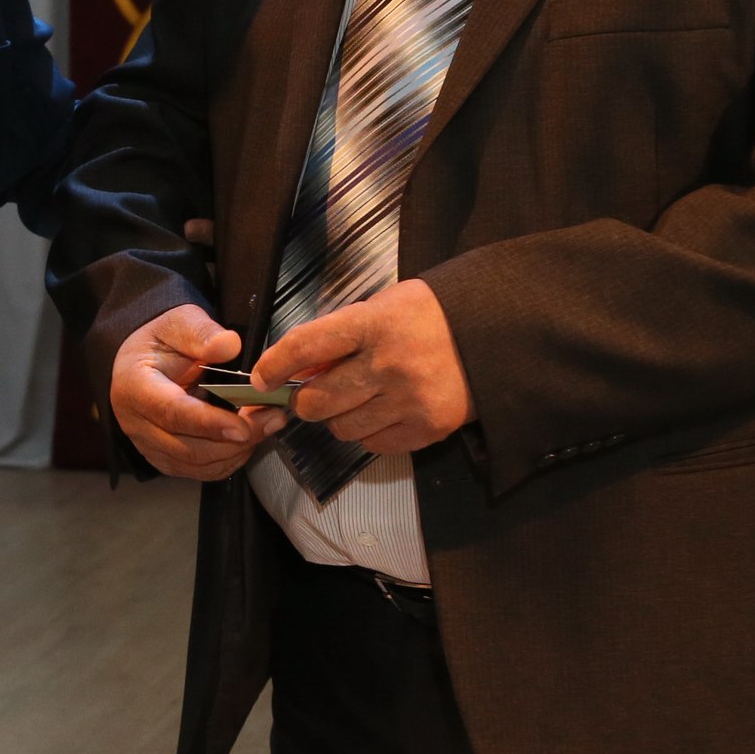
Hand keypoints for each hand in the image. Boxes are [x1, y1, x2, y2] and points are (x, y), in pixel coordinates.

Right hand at [109, 303, 254, 480]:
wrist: (144, 359)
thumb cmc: (162, 340)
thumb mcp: (179, 322)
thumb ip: (201, 332)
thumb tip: (229, 345)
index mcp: (135, 387)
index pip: (172, 413)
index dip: (209, 423)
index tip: (244, 427)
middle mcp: (136, 423)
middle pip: (188, 448)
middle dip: (236, 440)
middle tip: (273, 418)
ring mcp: (149, 446)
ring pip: (197, 465)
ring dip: (237, 451)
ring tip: (267, 424)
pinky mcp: (164, 459)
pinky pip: (200, 471)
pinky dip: (229, 459)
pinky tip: (249, 438)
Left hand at [249, 278, 471, 453]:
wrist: (493, 335)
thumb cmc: (426, 316)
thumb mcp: (381, 308)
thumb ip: (338, 336)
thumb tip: (296, 372)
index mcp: (372, 323)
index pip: (305, 347)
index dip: (274, 366)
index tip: (261, 379)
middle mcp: (388, 364)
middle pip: (317, 402)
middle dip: (305, 401)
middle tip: (312, 395)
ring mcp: (409, 400)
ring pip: (342, 429)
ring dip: (339, 418)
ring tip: (358, 400)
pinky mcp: (427, 428)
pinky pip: (373, 445)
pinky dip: (370, 433)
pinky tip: (384, 412)